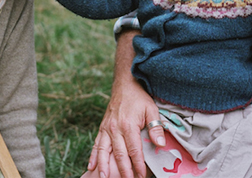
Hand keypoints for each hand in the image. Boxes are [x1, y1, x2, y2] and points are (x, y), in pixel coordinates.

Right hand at [88, 59, 163, 177]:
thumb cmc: (139, 97)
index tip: (141, 176)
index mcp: (128, 125)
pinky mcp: (102, 127)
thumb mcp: (151, 109)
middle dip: (123, 170)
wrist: (124, 83)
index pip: (134, 150)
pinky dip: (93, 155)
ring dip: (104, 166)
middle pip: (119, 154)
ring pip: (104, 151)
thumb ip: (155, 127)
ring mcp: (107, 128)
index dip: (138, 165)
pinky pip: (96, 143)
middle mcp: (115, 128)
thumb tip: (160, 144)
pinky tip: (91, 166)